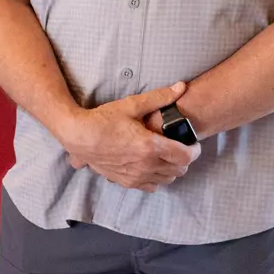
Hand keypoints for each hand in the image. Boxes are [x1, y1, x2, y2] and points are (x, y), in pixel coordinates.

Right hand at [56, 82, 201, 191]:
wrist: (78, 136)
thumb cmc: (103, 120)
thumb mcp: (131, 105)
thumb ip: (159, 97)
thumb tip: (181, 86)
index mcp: (150, 146)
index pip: (186, 156)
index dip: (194, 150)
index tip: (192, 143)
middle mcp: (146, 165)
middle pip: (180, 170)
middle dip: (184, 158)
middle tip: (179, 146)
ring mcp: (136, 177)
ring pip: (167, 180)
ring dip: (171, 169)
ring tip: (166, 155)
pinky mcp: (127, 182)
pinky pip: (152, 186)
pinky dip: (157, 178)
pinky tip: (151, 165)